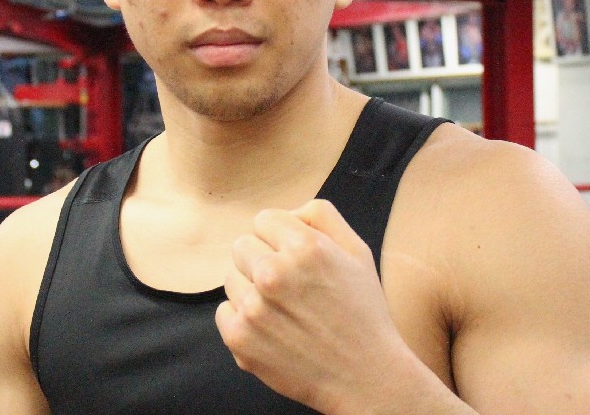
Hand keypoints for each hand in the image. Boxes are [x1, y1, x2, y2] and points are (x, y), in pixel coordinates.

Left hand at [215, 199, 404, 414]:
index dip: (279, 237)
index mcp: (304, 246)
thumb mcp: (357, 251)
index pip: (263, 220)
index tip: (293, 257)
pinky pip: (224, 311)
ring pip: (231, 277)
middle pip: (242, 245)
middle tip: (288, 285)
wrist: (365, 378)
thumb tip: (287, 211)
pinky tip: (273, 330)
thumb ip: (321, 216)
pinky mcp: (240, 337)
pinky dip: (243, 319)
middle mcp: (274, 273)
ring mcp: (254, 307)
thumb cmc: (362, 312)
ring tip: (284, 310)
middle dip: (262, 259)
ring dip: (252, 289)